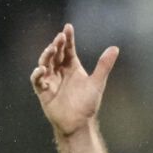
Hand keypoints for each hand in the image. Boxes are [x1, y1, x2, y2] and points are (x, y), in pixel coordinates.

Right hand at [31, 24, 118, 138]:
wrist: (78, 124)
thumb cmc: (87, 104)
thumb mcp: (97, 83)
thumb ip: (104, 66)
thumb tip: (115, 48)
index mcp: (73, 67)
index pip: (69, 49)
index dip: (68, 38)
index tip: (68, 28)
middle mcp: (60, 71)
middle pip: (56, 54)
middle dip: (57, 45)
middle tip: (60, 38)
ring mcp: (51, 80)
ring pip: (45, 63)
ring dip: (46, 55)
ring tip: (51, 50)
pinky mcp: (43, 91)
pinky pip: (37, 80)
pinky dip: (37, 74)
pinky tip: (42, 70)